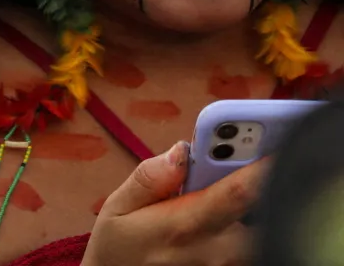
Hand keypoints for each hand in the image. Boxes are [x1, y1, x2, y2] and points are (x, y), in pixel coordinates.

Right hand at [82, 144, 261, 265]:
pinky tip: (230, 221)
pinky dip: (251, 229)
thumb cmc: (119, 247)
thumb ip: (149, 178)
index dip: (263, 166)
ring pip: (261, 229)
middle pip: (262, 210)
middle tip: (250, 162)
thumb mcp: (118, 208)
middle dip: (260, 183)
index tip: (275, 143)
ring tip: (232, 195)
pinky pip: (255, 246)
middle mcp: (216, 250)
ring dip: (254, 209)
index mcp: (185, 224)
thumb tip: (181, 150)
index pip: (239, 192)